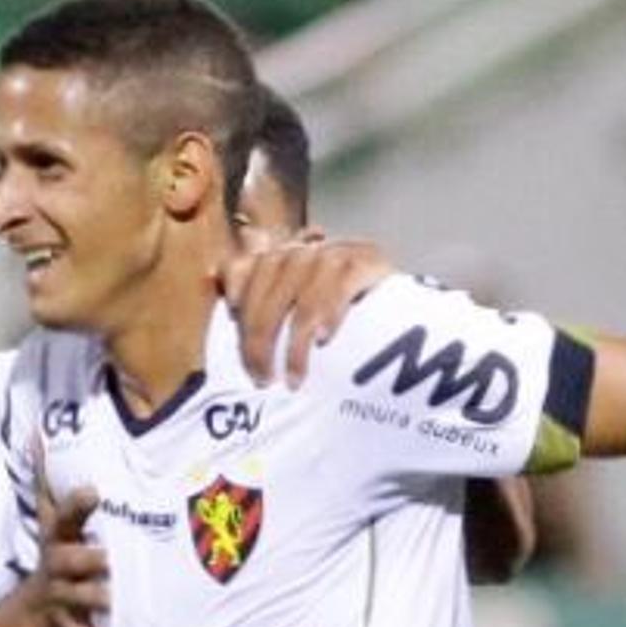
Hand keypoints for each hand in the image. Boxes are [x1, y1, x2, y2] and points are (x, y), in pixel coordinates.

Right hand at [27, 480, 109, 626]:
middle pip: (67, 559)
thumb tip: (39, 433)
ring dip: (95, 597)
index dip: (76, 505)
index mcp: (57, 538)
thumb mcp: (51, 522)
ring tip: (115, 598)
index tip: (93, 491)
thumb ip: (49, 483)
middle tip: (109, 557)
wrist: (32, 614)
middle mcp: (56, 566)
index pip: (63, 516)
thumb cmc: (57, 558)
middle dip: (88, 557)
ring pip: (77, 597)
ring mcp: (59, 598)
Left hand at [222, 234, 393, 386]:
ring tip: (294, 379)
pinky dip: (329, 316)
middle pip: (271, 288)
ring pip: (303, 298)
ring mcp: (339, 252)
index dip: (240, 295)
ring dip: (295, 345)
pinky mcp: (368, 262)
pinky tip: (326, 341)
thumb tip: (222, 284)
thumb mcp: (295, 307)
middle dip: (260, 338)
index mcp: (285, 253)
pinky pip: (340, 289)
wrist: (404, 311)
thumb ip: (262, 297)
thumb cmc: (338, 318)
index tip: (235, 326)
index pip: (250, 266)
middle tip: (262, 378)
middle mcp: (308, 247)